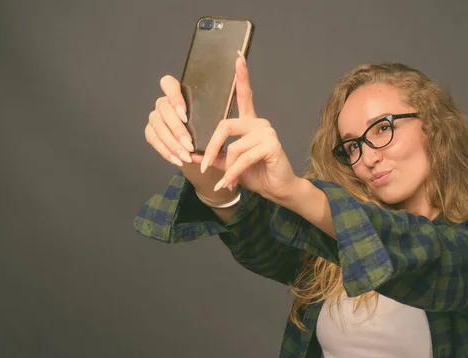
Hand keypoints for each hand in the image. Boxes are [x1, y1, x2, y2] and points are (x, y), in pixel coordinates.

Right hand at [145, 70, 229, 201]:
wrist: (213, 154)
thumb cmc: (225, 130)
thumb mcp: (237, 113)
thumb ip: (240, 90)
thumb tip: (241, 60)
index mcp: (181, 93)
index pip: (167, 83)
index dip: (173, 96)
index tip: (185, 113)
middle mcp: (166, 102)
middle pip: (162, 108)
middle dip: (176, 128)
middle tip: (190, 144)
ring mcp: (157, 117)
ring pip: (157, 126)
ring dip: (172, 143)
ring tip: (187, 156)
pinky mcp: (153, 133)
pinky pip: (153, 140)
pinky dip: (165, 151)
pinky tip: (178, 159)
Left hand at [200, 54, 298, 201]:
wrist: (277, 189)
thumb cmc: (256, 174)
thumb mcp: (230, 165)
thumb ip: (213, 156)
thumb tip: (190, 155)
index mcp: (249, 123)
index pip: (245, 96)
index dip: (242, 77)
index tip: (238, 58)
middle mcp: (259, 123)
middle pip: (225, 125)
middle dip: (211, 147)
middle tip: (203, 166)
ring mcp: (267, 132)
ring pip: (233, 147)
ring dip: (226, 168)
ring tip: (226, 182)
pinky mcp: (271, 145)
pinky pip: (242, 158)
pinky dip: (232, 174)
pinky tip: (229, 184)